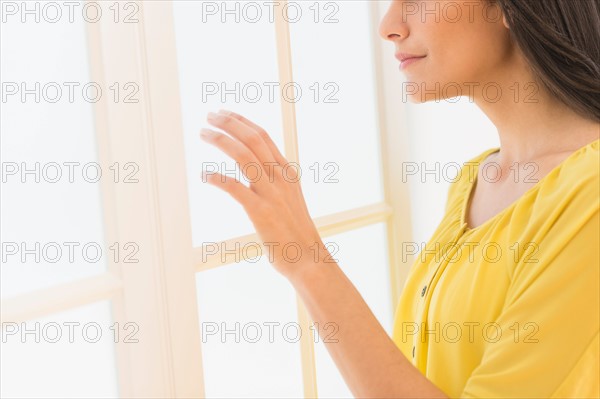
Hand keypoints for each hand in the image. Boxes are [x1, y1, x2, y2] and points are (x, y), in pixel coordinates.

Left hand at [200, 109, 328, 280]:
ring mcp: (272, 193)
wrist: (308, 260)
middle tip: (210, 114)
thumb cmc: (296, 234)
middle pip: (252, 139)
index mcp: (288, 173)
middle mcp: (281, 178)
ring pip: (243, 156)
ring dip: (220, 140)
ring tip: (203, 133)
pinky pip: (234, 188)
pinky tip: (204, 175)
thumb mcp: (291, 200)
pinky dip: (216, 178)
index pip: (264, 137)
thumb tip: (258, 176)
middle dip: (229, 122)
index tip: (226, 114)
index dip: (242, 122)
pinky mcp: (260, 211)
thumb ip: (276, 185)